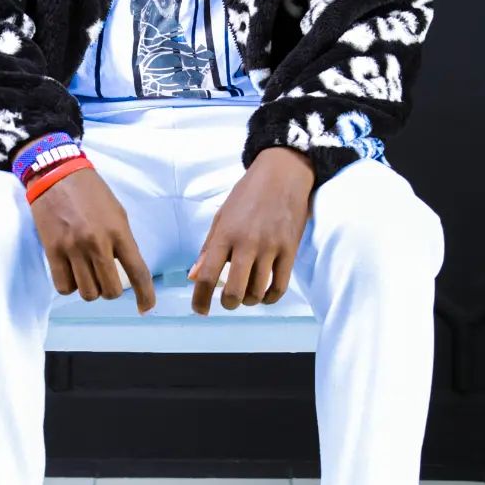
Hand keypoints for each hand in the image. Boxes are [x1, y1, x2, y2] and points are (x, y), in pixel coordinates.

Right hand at [26, 163, 156, 315]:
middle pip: (110, 290)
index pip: (137, 272)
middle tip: (106, 279)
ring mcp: (73, 248)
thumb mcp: (117, 213)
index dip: (145, 295)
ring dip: (90, 290)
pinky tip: (71, 273)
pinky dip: (70, 286)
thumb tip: (126, 270)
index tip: (146, 308)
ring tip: (87, 275)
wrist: (56, 174)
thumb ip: (122, 241)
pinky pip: (64, 287)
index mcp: (118, 231)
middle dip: (111, 291)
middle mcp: (97, 243)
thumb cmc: (90, 192)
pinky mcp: (52, 250)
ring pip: (87, 293)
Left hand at [186, 147, 314, 315]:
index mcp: (225, 234)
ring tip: (246, 295)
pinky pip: (280, 286)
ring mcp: (271, 247)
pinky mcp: (290, 250)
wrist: (283, 174)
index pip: (207, 275)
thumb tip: (193, 276)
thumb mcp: (222, 216)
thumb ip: (208, 248)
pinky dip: (270, 298)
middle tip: (227, 302)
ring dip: (249, 300)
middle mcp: (247, 243)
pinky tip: (265, 295)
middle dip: (228, 304)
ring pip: (257, 291)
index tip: (200, 310)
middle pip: (233, 290)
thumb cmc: (248, 195)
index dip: (200, 299)